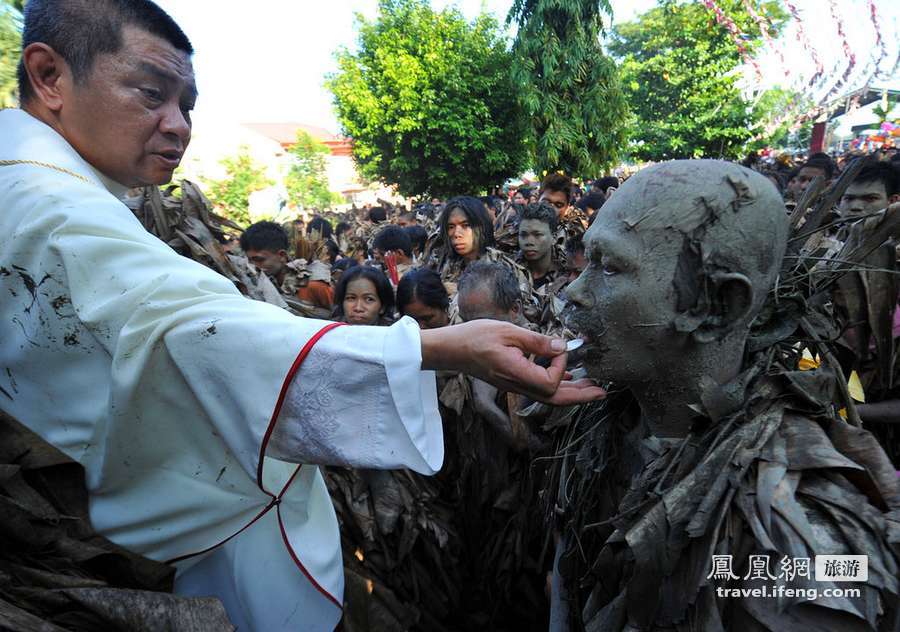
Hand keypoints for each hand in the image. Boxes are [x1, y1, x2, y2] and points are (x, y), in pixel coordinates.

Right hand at [420, 320, 605, 405]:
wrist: (451, 349)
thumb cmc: (475, 337)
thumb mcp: (508, 331)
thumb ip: (537, 341)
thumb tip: (563, 347)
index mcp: (516, 373)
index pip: (550, 382)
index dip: (561, 365)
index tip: (560, 346)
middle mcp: (517, 384)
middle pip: (554, 399)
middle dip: (580, 397)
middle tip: (602, 392)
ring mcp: (515, 385)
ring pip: (548, 396)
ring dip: (572, 393)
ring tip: (591, 387)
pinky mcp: (512, 381)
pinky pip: (539, 388)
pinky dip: (557, 385)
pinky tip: (567, 378)